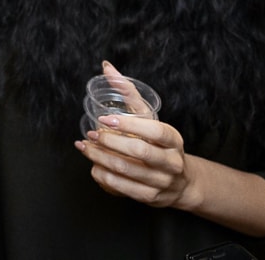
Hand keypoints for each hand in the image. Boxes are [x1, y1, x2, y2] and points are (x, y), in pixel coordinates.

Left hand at [75, 62, 191, 208]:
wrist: (179, 182)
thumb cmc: (160, 144)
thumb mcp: (150, 118)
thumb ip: (129, 93)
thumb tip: (107, 67)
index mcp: (173, 139)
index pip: (155, 131)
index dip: (128, 125)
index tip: (105, 120)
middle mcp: (171, 162)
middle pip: (139, 151)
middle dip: (110, 142)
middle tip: (92, 134)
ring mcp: (162, 182)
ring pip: (126, 170)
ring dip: (100, 158)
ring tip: (85, 147)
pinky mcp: (150, 197)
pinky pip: (121, 187)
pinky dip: (103, 175)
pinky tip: (94, 165)